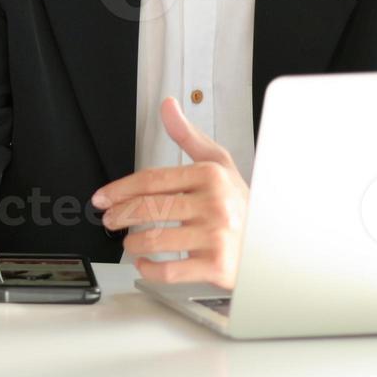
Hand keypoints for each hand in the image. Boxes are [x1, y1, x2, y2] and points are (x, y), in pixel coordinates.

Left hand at [94, 97, 248, 288]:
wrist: (274, 242)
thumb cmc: (241, 204)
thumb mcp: (219, 164)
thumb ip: (188, 136)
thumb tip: (168, 106)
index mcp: (211, 177)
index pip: (151, 180)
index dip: (119, 189)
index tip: (102, 198)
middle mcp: (215, 205)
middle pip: (148, 208)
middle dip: (120, 215)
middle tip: (109, 220)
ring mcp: (217, 237)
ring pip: (154, 240)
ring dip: (133, 242)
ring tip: (130, 241)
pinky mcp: (218, 266)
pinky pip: (170, 270)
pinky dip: (150, 268)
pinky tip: (145, 263)